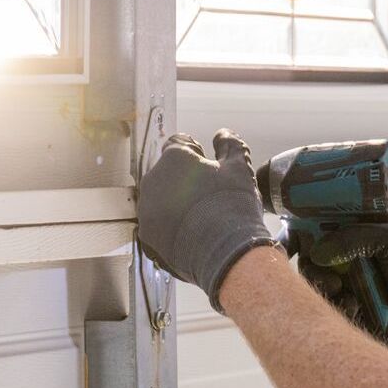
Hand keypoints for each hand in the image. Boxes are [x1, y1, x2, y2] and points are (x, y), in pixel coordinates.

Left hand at [137, 129, 277, 313]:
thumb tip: (223, 134)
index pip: (180, 143)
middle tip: (209, 196)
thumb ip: (231, 145)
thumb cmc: (233, 206)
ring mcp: (147, 210)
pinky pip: (158, 225)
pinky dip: (171, 227)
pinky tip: (192, 235)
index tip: (210, 167)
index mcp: (174, 157)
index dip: (197, 153)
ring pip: (161, 199)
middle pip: (168, 172)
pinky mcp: (147, 236)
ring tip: (202, 219)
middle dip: (185, 180)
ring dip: (176, 203)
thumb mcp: (240, 168)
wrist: (226, 253)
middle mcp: (153, 179)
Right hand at [292, 219, 387, 357]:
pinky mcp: (354, 303)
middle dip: (314, 273)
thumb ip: (356, 237)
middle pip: (311, 259)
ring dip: (326, 294)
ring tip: (348, 300)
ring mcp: (351, 278)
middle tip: (331, 284)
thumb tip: (317, 251)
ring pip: (318, 286)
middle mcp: (349, 251)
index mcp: (357, 227)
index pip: (316, 225)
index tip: (292, 248)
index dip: (299, 235)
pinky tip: (354, 310)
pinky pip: (332, 306)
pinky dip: (338, 310)